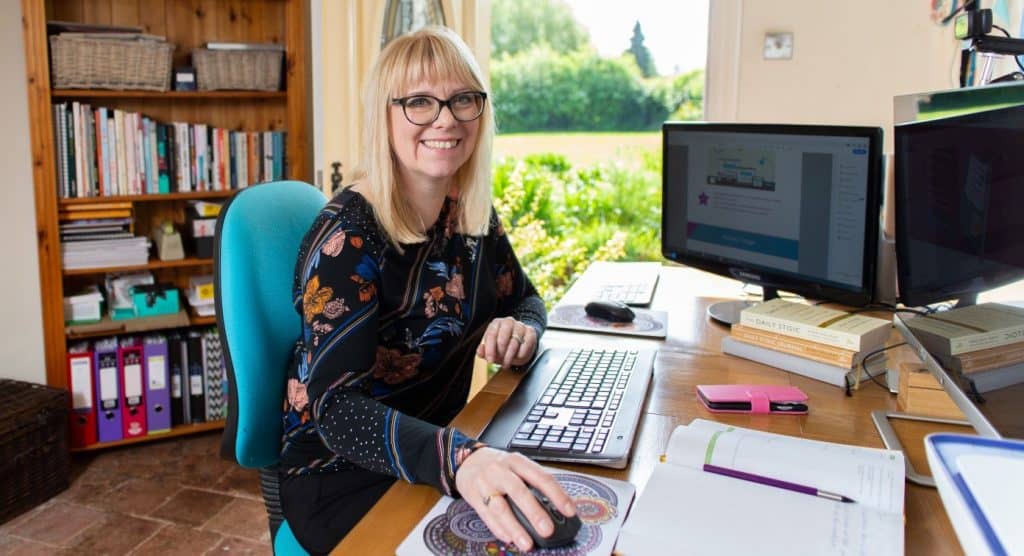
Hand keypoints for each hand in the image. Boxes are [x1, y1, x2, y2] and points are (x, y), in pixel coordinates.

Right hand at [455, 447, 575, 551]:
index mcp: (517, 461)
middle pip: (519, 491)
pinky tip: (510, 539)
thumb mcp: (516, 465)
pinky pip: (486, 516)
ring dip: (515, 528)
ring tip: (527, 544)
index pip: (541, 477)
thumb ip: (533, 482)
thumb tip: (556, 507)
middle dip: (534, 512)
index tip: (570, 511)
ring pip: (500, 508)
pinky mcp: (473, 496)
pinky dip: (499, 529)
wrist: (467, 460)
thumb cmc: (498, 465)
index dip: (557, 494)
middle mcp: (500, 470)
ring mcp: (485, 483)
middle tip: (548, 530)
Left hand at [477, 317, 536, 367]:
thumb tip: (480, 351)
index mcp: (496, 323)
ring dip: (510, 356)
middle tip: (500, 361)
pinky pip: (527, 343)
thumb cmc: (503, 347)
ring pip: (515, 341)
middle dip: (501, 351)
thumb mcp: (492, 350)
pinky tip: (518, 357)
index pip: (491, 334)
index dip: (490, 349)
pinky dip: (522, 353)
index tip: (490, 360)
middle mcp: (508, 322)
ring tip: (507, 363)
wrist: (520, 345)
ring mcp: (520, 326)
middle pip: (503, 336)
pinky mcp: (531, 331)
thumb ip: (483, 351)